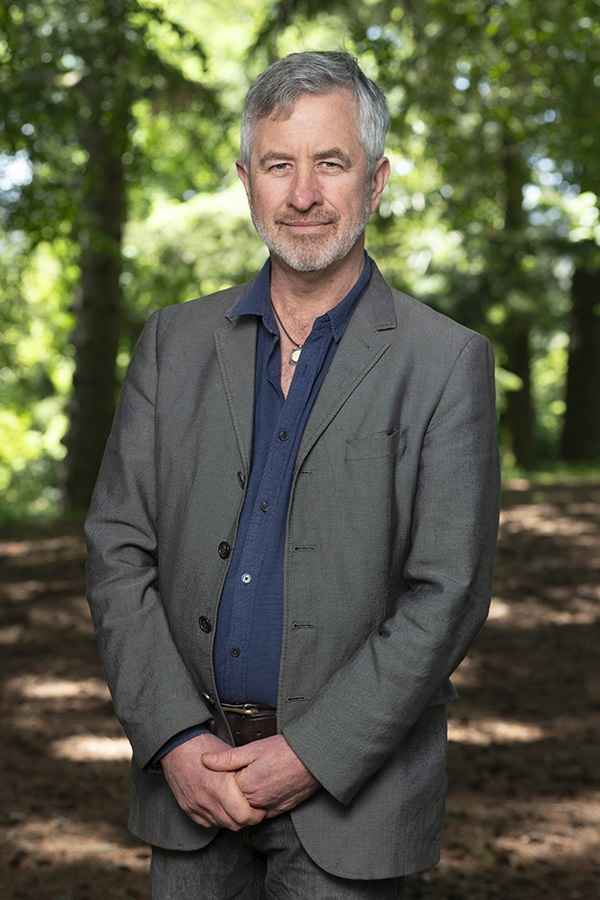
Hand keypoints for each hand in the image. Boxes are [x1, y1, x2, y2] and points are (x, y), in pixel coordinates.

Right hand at [161, 732, 266, 829]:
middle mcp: (208, 800)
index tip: (260, 810)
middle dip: (247, 820)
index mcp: (221, 787)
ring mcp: (196, 806)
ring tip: (238, 809)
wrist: (177, 746)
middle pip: (234, 824)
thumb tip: (257, 782)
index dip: (256, 815)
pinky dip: (216, 819)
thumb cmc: (202, 746)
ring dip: (231, 820)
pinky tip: (222, 809)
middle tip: (253, 812)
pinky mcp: (188, 808)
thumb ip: (242, 771)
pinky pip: (206, 822)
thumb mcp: (229, 755)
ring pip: (220, 825)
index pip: (244, 815)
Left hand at [201, 734, 319, 816]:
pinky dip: (259, 804)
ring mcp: (269, 808)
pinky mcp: (281, 810)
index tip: (226, 769)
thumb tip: (204, 760)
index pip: (224, 790)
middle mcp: (256, 802)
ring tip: (252, 778)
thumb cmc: (285, 751)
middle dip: (233, 791)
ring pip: (249, 809)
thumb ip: (227, 758)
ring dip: (246, 799)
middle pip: (235, 802)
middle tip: (240, 773)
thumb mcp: (253, 748)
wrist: (314, 758)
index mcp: (246, 786)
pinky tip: (263, 788)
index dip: (223, 779)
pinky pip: (263, 812)